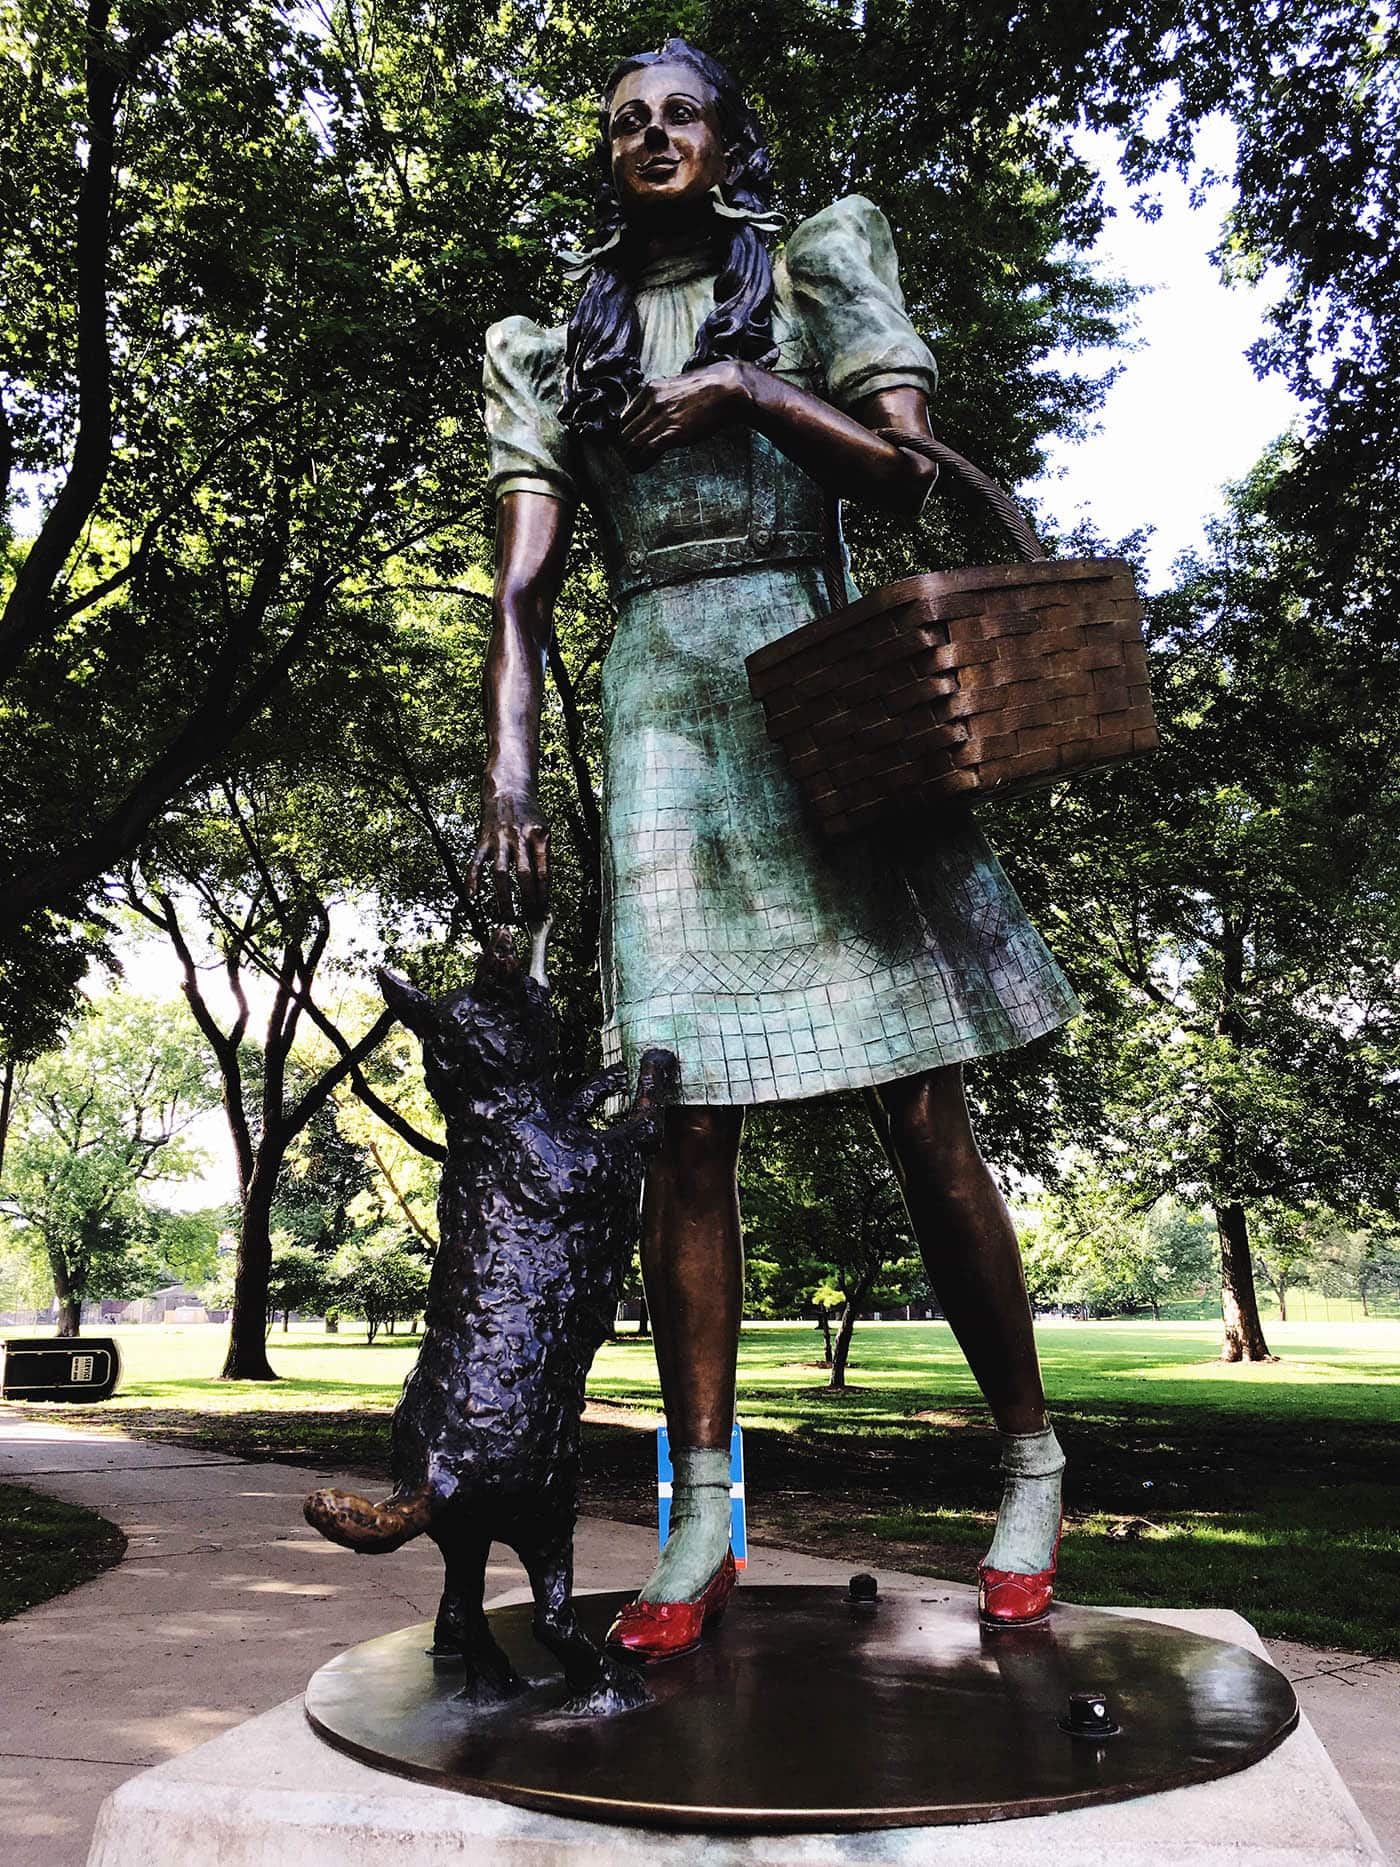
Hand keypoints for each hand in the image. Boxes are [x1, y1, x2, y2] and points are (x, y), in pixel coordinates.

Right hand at [469, 790, 549, 924]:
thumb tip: (543, 891)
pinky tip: (472, 897)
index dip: (544, 895)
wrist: (508, 789)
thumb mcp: (544, 830)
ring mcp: (500, 838)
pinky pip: (477, 862)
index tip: (545, 912)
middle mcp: (519, 837)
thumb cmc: (530, 815)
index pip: (543, 872)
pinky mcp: (483, 839)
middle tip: (530, 920)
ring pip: (501, 873)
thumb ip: (543, 857)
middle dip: (528, 900)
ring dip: (504, 898)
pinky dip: (473, 880)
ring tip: (508, 917)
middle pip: (524, 875)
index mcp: (539, 836)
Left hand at [618, 362, 750, 466]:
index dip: (625, 432)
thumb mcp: (677, 388)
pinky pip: (647, 450)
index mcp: (650, 390)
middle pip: (625, 431)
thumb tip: (655, 416)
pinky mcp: (672, 432)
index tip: (629, 443)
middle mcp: (652, 402)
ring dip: (631, 458)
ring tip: (634, 466)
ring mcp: (661, 417)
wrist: (726, 391)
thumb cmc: (708, 391)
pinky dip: (642, 461)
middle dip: (625, 448)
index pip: (624, 416)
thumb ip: (662, 400)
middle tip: (629, 458)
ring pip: (632, 443)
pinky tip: (642, 467)